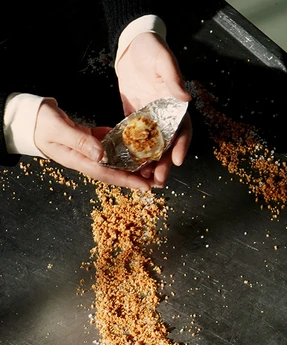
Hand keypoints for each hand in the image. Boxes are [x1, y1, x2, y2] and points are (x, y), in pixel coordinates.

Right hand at [34, 100, 150, 189]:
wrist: (28, 116)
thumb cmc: (40, 122)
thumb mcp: (59, 129)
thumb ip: (80, 141)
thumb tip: (102, 155)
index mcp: (79, 160)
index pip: (108, 174)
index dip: (129, 181)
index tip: (147, 186)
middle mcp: (86, 158)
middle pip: (115, 170)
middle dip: (135, 175)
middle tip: (157, 178)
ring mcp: (87, 150)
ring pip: (113, 159)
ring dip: (131, 161)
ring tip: (150, 162)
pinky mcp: (88, 140)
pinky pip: (107, 145)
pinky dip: (120, 144)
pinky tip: (133, 141)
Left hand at [115, 32, 191, 187]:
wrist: (133, 43)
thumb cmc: (151, 48)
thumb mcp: (163, 59)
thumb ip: (173, 78)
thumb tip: (186, 98)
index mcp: (177, 105)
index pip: (183, 130)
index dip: (181, 146)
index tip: (176, 161)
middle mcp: (166, 116)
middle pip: (168, 145)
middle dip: (163, 164)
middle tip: (158, 180)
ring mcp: (151, 119)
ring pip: (153, 147)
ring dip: (150, 164)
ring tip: (144, 179)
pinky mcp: (136, 118)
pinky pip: (136, 139)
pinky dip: (134, 153)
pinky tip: (129, 165)